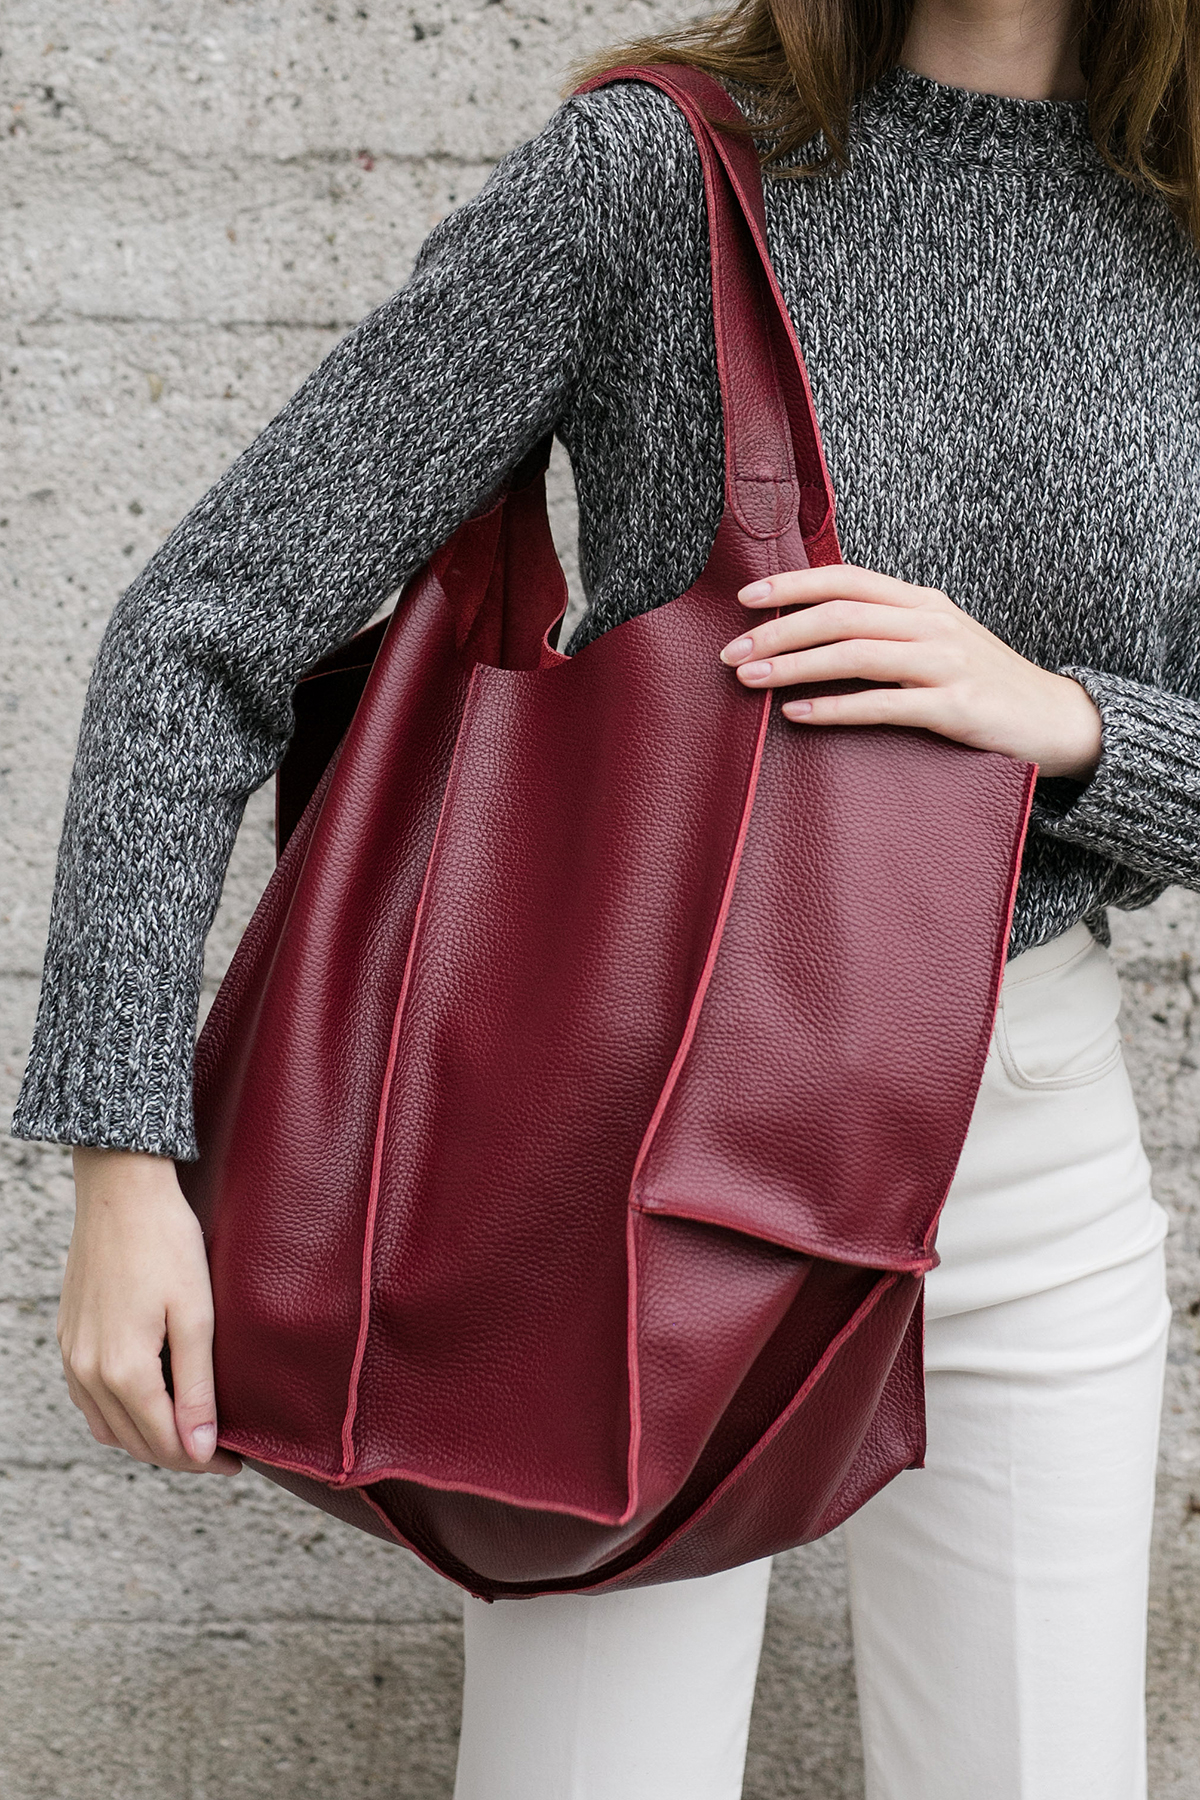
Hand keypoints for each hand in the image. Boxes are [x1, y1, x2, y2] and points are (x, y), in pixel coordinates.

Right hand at [58, 1147, 240, 1474]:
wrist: (120, 1191)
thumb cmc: (165, 1244)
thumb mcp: (196, 1315)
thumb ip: (197, 1386)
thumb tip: (199, 1449)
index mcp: (123, 1371)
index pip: (164, 1443)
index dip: (202, 1461)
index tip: (235, 1461)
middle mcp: (88, 1372)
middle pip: (134, 1443)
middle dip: (178, 1455)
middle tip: (219, 1451)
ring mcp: (72, 1356)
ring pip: (107, 1427)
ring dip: (147, 1439)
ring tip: (190, 1431)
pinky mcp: (68, 1338)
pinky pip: (89, 1400)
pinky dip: (119, 1416)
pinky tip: (148, 1403)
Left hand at [720, 565, 1102, 780]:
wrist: (1055, 718)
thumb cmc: (982, 683)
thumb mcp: (935, 641)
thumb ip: (884, 629)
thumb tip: (813, 629)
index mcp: (922, 602)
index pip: (846, 579)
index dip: (792, 584)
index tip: (745, 598)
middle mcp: (931, 624)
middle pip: (840, 614)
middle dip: (778, 630)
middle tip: (730, 651)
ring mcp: (945, 663)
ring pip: (854, 654)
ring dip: (793, 666)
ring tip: (750, 679)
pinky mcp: (955, 707)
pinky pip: (882, 704)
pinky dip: (834, 708)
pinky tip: (797, 713)